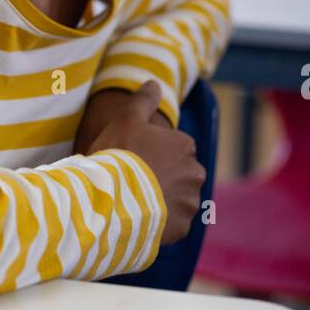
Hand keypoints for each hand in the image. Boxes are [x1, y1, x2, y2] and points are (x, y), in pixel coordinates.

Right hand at [78, 82, 204, 245]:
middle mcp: (195, 172)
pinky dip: (162, 221)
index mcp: (185, 145)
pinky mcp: (183, 226)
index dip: (153, 152)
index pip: (174, 147)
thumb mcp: (127, 119)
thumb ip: (144, 100)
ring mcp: (190, 201)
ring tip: (136, 201)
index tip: (135, 158)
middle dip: (163, 176)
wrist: (114, 200)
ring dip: (163, 199)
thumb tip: (155, 83)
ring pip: (178, 198)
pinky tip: (141, 217)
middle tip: (134, 181)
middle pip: (179, 173)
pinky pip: (174, 222)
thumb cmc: (120, 156)